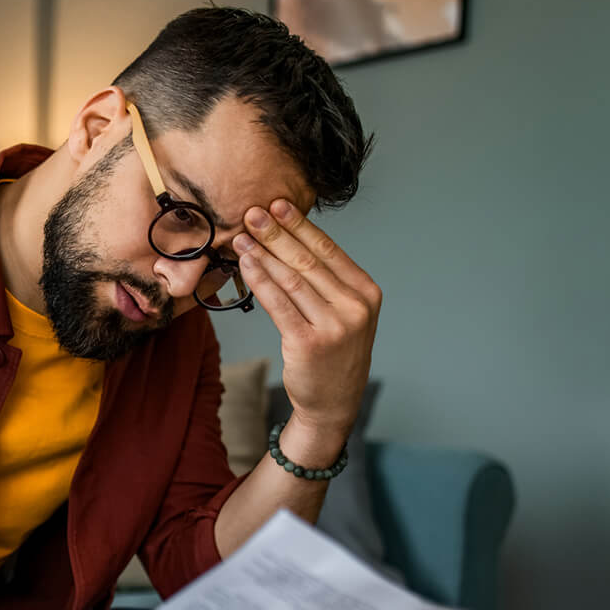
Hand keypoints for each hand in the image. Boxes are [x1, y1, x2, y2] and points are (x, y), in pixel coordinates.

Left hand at [234, 199, 380, 451]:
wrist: (333, 404)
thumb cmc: (334, 355)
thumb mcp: (345, 315)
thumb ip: (328, 283)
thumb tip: (290, 241)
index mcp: (366, 293)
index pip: (329, 250)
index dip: (300, 225)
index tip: (278, 204)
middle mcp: (355, 307)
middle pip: (308, 261)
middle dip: (277, 233)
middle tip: (253, 213)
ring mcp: (334, 326)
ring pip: (292, 279)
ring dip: (263, 254)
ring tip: (242, 236)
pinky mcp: (309, 343)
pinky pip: (279, 304)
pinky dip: (260, 281)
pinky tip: (246, 265)